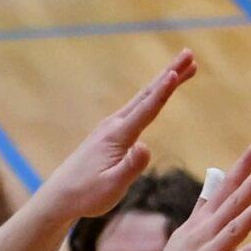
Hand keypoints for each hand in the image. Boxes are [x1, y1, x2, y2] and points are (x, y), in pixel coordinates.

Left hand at [36, 51, 194, 221]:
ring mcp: (110, 127)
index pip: (146, 109)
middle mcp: (114, 125)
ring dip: (163, 82)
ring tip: (182, 69)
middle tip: (190, 54)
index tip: (177, 71)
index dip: (163, 90)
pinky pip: (136, 109)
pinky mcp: (109, 133)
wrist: (60, 196)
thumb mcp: (112, 187)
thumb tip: (146, 147)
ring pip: (142, 98)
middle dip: (170, 73)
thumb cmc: (87, 195)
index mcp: (118, 136)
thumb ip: (131, 167)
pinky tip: (156, 95)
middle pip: (147, 94)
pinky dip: (152, 97)